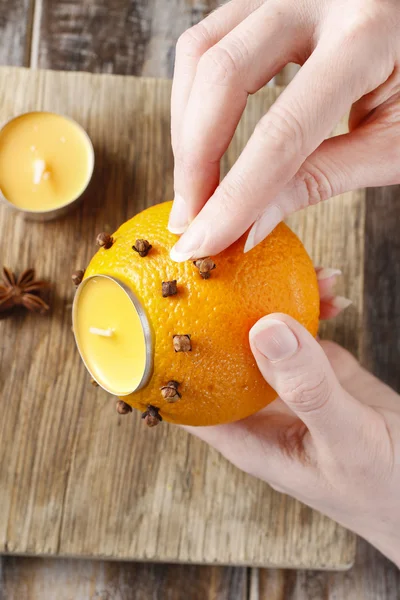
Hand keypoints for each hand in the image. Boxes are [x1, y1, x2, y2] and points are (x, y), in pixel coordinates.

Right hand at [169, 0, 399, 260]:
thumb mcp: (391, 143)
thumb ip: (321, 179)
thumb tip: (249, 226)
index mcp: (367, 35)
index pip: (282, 130)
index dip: (237, 195)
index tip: (206, 240)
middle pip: (223, 75)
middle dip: (195, 159)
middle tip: (191, 218)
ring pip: (201, 53)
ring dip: (186, 129)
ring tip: (194, 186)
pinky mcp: (267, 1)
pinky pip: (208, 42)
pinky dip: (194, 98)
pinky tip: (204, 140)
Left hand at [185, 272, 399, 567]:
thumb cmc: (383, 488)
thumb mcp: (346, 440)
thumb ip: (309, 389)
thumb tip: (266, 329)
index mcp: (247, 435)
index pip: (184, 396)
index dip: (161, 358)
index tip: (151, 309)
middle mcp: (258, 405)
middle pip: (218, 351)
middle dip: (218, 307)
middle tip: (226, 262)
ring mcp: (287, 385)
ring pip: (261, 333)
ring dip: (272, 297)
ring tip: (304, 270)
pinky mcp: (316, 370)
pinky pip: (302, 328)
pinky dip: (313, 305)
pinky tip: (329, 288)